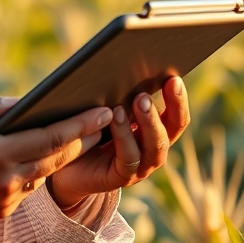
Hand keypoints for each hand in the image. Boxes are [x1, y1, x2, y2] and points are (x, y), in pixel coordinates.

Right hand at [0, 92, 112, 220]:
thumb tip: (22, 101)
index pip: (50, 138)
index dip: (80, 125)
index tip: (102, 111)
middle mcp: (5, 182)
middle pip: (57, 159)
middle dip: (84, 137)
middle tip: (107, 118)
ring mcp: (4, 201)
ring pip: (46, 174)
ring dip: (66, 155)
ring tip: (86, 133)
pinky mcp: (0, 212)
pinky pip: (29, 187)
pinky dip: (41, 170)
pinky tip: (52, 154)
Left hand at [46, 76, 190, 209]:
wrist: (64, 169)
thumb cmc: (87, 132)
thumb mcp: (106, 110)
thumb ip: (119, 95)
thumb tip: (125, 65)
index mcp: (153, 132)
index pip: (176, 117)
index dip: (179, 99)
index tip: (175, 77)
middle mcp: (151, 150)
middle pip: (173, 129)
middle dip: (173, 105)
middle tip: (168, 83)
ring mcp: (139, 166)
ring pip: (155, 146)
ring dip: (149, 121)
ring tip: (140, 99)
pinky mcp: (120, 177)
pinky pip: (129, 157)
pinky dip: (124, 135)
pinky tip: (115, 116)